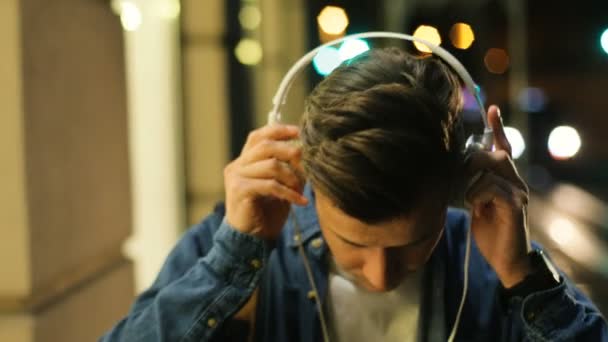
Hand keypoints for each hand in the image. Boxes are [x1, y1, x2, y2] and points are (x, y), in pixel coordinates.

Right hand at [224, 124, 307, 240]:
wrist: (251, 240)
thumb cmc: (267, 213)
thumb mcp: (280, 186)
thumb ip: (287, 168)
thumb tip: (305, 153)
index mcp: (244, 161)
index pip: (259, 137)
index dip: (279, 131)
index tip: (299, 132)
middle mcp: (237, 165)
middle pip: (266, 146)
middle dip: (290, 152)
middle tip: (305, 163)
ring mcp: (236, 177)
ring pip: (271, 165)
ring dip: (292, 177)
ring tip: (300, 190)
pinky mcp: (239, 190)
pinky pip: (270, 185)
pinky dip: (289, 193)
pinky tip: (300, 202)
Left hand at [465, 105, 531, 287]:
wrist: (506, 261)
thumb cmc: (489, 233)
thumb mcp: (476, 204)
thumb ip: (473, 185)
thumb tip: (459, 167)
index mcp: (506, 181)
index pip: (503, 149)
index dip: (497, 129)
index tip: (492, 109)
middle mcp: (516, 183)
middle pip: (495, 155)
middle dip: (473, 161)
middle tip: (461, 179)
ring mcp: (518, 193)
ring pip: (492, 170)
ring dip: (472, 185)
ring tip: (471, 203)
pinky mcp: (515, 205)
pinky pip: (491, 187)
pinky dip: (476, 196)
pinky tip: (476, 209)